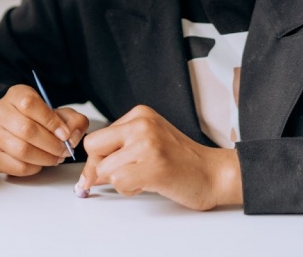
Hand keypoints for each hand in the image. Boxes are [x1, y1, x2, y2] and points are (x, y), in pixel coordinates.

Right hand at [0, 84, 88, 175]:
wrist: (14, 128)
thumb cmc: (38, 120)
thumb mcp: (58, 113)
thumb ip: (73, 121)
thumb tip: (72, 136)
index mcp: (15, 94)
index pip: (30, 104)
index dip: (51, 121)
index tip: (65, 134)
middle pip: (26, 129)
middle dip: (51, 144)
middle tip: (64, 151)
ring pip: (20, 149)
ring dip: (44, 158)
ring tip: (55, 158)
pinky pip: (15, 165)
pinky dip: (33, 167)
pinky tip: (39, 163)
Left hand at [77, 105, 241, 209]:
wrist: (214, 174)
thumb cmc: (182, 162)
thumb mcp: (148, 142)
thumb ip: (119, 149)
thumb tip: (88, 173)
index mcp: (139, 114)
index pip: (97, 137)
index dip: (98, 158)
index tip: (105, 171)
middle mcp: (141, 124)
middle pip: (93, 148)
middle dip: (100, 168)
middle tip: (121, 176)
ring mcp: (147, 143)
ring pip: (104, 169)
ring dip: (119, 182)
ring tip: (142, 179)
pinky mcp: (153, 165)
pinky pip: (118, 182)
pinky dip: (128, 190)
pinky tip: (147, 185)